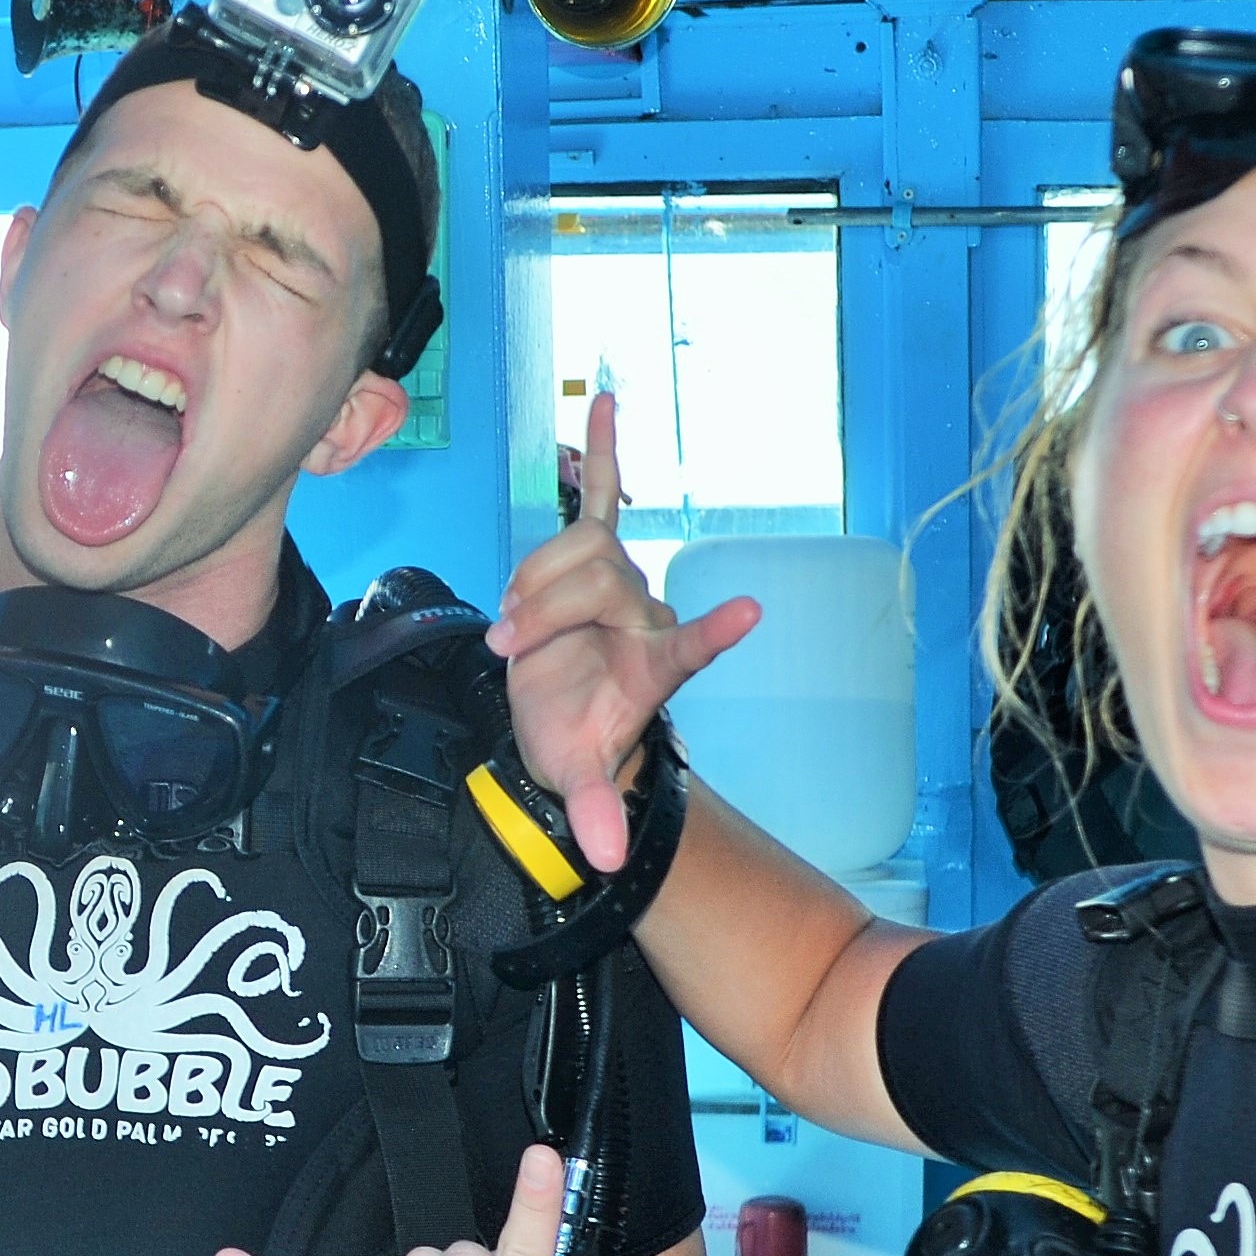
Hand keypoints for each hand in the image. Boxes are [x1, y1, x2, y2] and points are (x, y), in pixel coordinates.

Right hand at [488, 390, 757, 869]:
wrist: (565, 718)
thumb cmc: (578, 742)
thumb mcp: (582, 780)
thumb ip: (594, 811)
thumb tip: (600, 854)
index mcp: (654, 666)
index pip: (687, 647)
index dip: (712, 632)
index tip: (745, 614)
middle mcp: (644, 615)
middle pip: (596, 583)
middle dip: (544, 611)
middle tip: (509, 650)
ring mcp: (619, 584)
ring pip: (571, 553)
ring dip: (530, 588)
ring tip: (511, 632)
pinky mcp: (590, 560)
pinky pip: (600, 495)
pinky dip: (603, 450)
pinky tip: (608, 402)